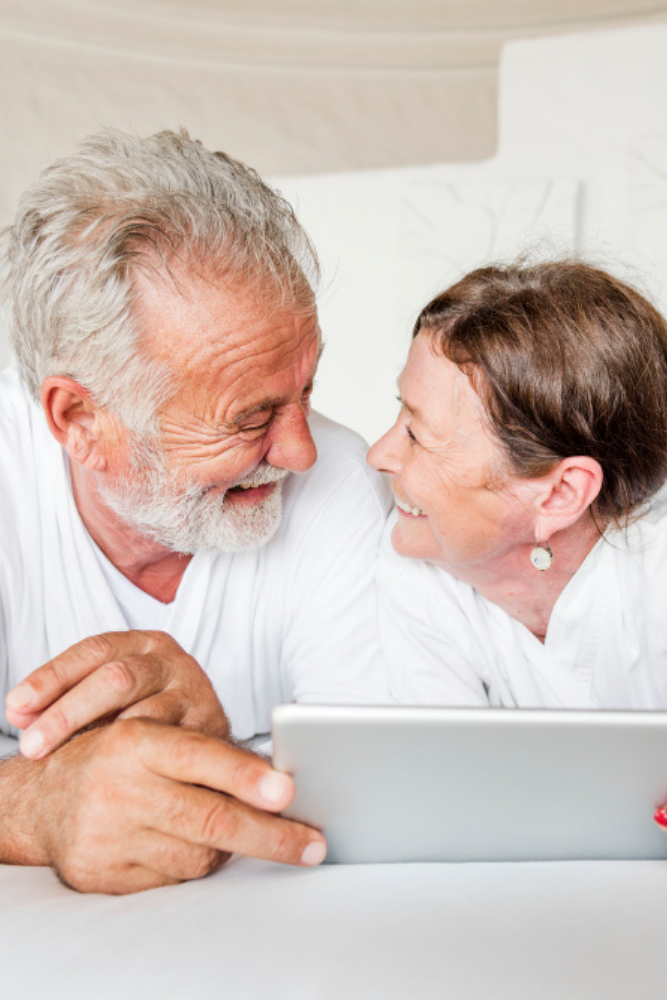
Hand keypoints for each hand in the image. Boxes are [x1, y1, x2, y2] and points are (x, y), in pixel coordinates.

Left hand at [6, 631, 228, 757]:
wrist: (202, 746)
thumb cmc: (145, 716)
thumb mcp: (108, 699)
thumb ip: (66, 701)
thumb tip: (18, 712)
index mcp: (142, 643)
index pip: (93, 651)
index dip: (52, 676)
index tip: (16, 706)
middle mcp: (172, 660)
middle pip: (116, 678)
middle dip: (67, 713)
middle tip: (31, 747)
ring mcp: (196, 691)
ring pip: (143, 713)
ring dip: (99, 743)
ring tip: (62, 767)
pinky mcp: (212, 726)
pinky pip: (169, 745)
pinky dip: (137, 761)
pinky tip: (108, 778)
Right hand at [31, 718, 325, 893]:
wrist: (42, 799)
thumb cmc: (115, 760)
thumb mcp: (150, 737)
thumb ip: (206, 752)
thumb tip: (281, 779)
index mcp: (136, 741)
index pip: (201, 757)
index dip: (247, 776)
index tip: (286, 792)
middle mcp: (120, 786)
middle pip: (210, 818)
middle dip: (270, 836)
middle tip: (311, 846)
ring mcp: (108, 834)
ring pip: (197, 856)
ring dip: (226, 849)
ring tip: (232, 832)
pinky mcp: (101, 875)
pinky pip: (170, 880)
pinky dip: (190, 866)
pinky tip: (186, 847)